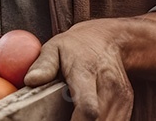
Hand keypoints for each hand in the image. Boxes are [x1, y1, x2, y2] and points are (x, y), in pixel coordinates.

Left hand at [24, 13, 155, 120]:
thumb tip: (30, 80)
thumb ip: (44, 64)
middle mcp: (107, 87)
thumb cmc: (76, 47)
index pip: (88, 106)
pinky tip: (82, 117)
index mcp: (86, 73)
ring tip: (72, 115)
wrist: (108, 41)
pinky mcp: (125, 107)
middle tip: (62, 119)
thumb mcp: (55, 47)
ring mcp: (120, 99)